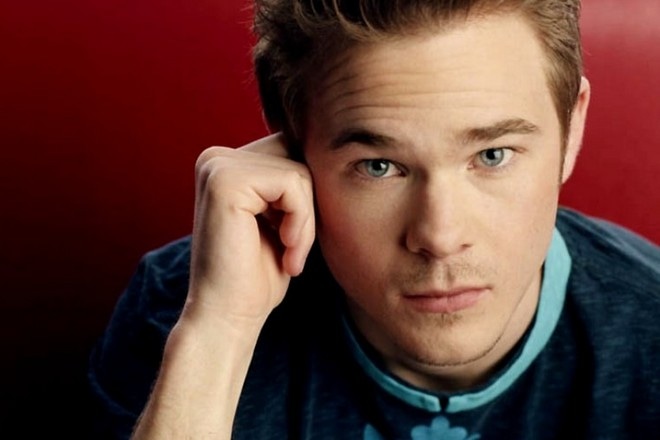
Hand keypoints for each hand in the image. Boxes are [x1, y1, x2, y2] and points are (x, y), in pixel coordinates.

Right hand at [183, 133, 315, 329]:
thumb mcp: (281, 218)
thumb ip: (290, 182)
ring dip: (306, 220)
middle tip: (292, 248)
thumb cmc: (258, 275)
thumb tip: (326, 148)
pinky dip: (301, 222)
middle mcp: (216, 158)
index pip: (292, 152)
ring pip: (299, 172)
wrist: (229, 317)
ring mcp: (217, 166)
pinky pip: (292, 184)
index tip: (290, 238)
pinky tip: (285, 251)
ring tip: (289, 253)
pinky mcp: (225, 181)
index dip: (305, 198)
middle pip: (297, 156)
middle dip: (307, 206)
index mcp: (226, 164)